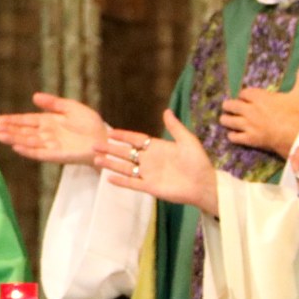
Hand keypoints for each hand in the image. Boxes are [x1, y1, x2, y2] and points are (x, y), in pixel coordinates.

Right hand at [0, 93, 109, 164]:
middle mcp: (46, 134)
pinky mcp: (56, 155)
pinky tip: (16, 147)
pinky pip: (39, 153)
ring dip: (13, 139)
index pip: (26, 121)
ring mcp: (50, 145)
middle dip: (8, 130)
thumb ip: (53, 103)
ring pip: (27, 142)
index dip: (12, 120)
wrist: (104, 139)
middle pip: (23, 132)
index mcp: (48, 121)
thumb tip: (34, 96)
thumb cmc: (90, 123)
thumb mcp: (71, 107)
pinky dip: (27, 150)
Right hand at [93, 110, 218, 216]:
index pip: (135, 140)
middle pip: (125, 153)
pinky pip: (132, 183)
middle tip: (94, 145)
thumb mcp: (187, 140)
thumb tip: (166, 111)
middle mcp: (150, 160)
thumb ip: (175, 127)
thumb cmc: (198, 162)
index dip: (123, 136)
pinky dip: (121, 181)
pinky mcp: (150, 187)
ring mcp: (148, 174)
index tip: (110, 132)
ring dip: (110, 164)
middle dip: (110, 149)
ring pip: (125, 168)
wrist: (204, 184)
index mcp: (157, 147)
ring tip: (96, 160)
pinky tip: (108, 178)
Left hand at [220, 62, 298, 155]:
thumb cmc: (298, 114)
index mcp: (260, 98)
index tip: (244, 97)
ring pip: (229, 121)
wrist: (297, 136)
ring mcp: (248, 125)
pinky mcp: (250, 139)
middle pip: (232, 105)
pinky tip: (232, 135)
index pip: (244, 93)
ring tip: (224, 119)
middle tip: (226, 106)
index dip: (243, 95)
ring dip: (226, 120)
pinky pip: (234, 137)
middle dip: (228, 105)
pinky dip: (232, 136)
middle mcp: (250, 110)